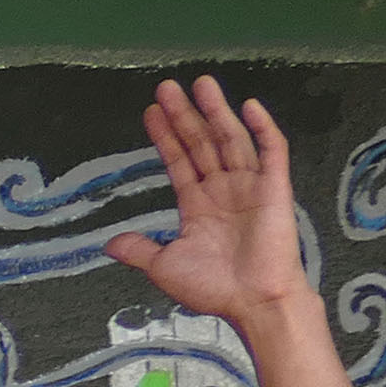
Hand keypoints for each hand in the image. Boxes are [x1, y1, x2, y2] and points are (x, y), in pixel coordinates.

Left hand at [103, 78, 311, 324]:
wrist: (253, 302)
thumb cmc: (214, 288)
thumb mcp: (165, 267)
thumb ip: (140, 250)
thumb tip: (110, 243)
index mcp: (198, 206)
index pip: (179, 161)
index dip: (165, 136)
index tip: (151, 112)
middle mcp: (223, 189)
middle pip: (201, 143)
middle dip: (184, 115)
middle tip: (166, 87)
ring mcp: (250, 186)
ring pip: (231, 139)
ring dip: (216, 112)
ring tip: (201, 84)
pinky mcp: (275, 188)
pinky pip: (271, 152)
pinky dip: (262, 128)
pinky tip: (248, 106)